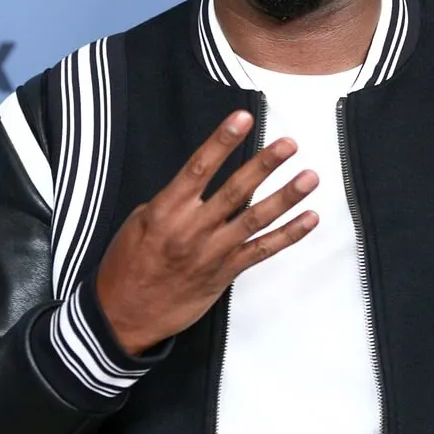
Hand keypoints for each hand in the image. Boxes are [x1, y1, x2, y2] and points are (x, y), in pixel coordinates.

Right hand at [94, 109, 317, 356]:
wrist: (124, 315)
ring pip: (255, 219)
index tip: (243, 118)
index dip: (222, 141)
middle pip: (235, 191)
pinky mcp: (225, 273)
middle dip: (264, 165)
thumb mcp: (137, 224)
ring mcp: (212, 252)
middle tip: (289, 144)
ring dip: (285, 197)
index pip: (199, 167)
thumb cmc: (126, 265)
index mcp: (166, 210)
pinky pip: (261, 251)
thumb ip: (170, 203)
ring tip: (309, 177)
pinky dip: (288, 235)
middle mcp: (192, 229)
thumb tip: (195, 186)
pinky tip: (308, 219)